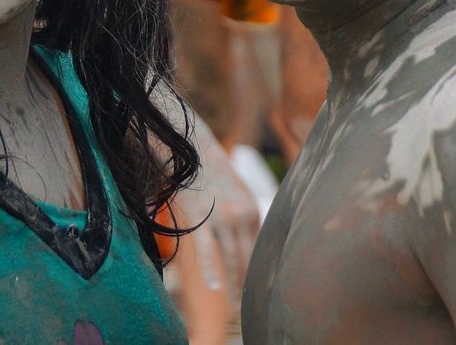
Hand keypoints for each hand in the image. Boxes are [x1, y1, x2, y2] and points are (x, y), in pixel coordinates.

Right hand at [177, 119, 260, 296]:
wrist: (195, 149)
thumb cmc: (213, 173)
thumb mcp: (238, 192)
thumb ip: (244, 215)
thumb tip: (248, 238)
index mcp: (252, 210)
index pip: (259, 248)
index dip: (259, 270)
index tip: (260, 289)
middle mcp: (242, 215)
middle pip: (249, 258)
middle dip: (251, 283)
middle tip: (251, 305)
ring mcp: (222, 219)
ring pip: (232, 259)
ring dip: (234, 285)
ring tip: (235, 306)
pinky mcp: (201, 219)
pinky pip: (207, 251)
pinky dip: (212, 271)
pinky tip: (215, 288)